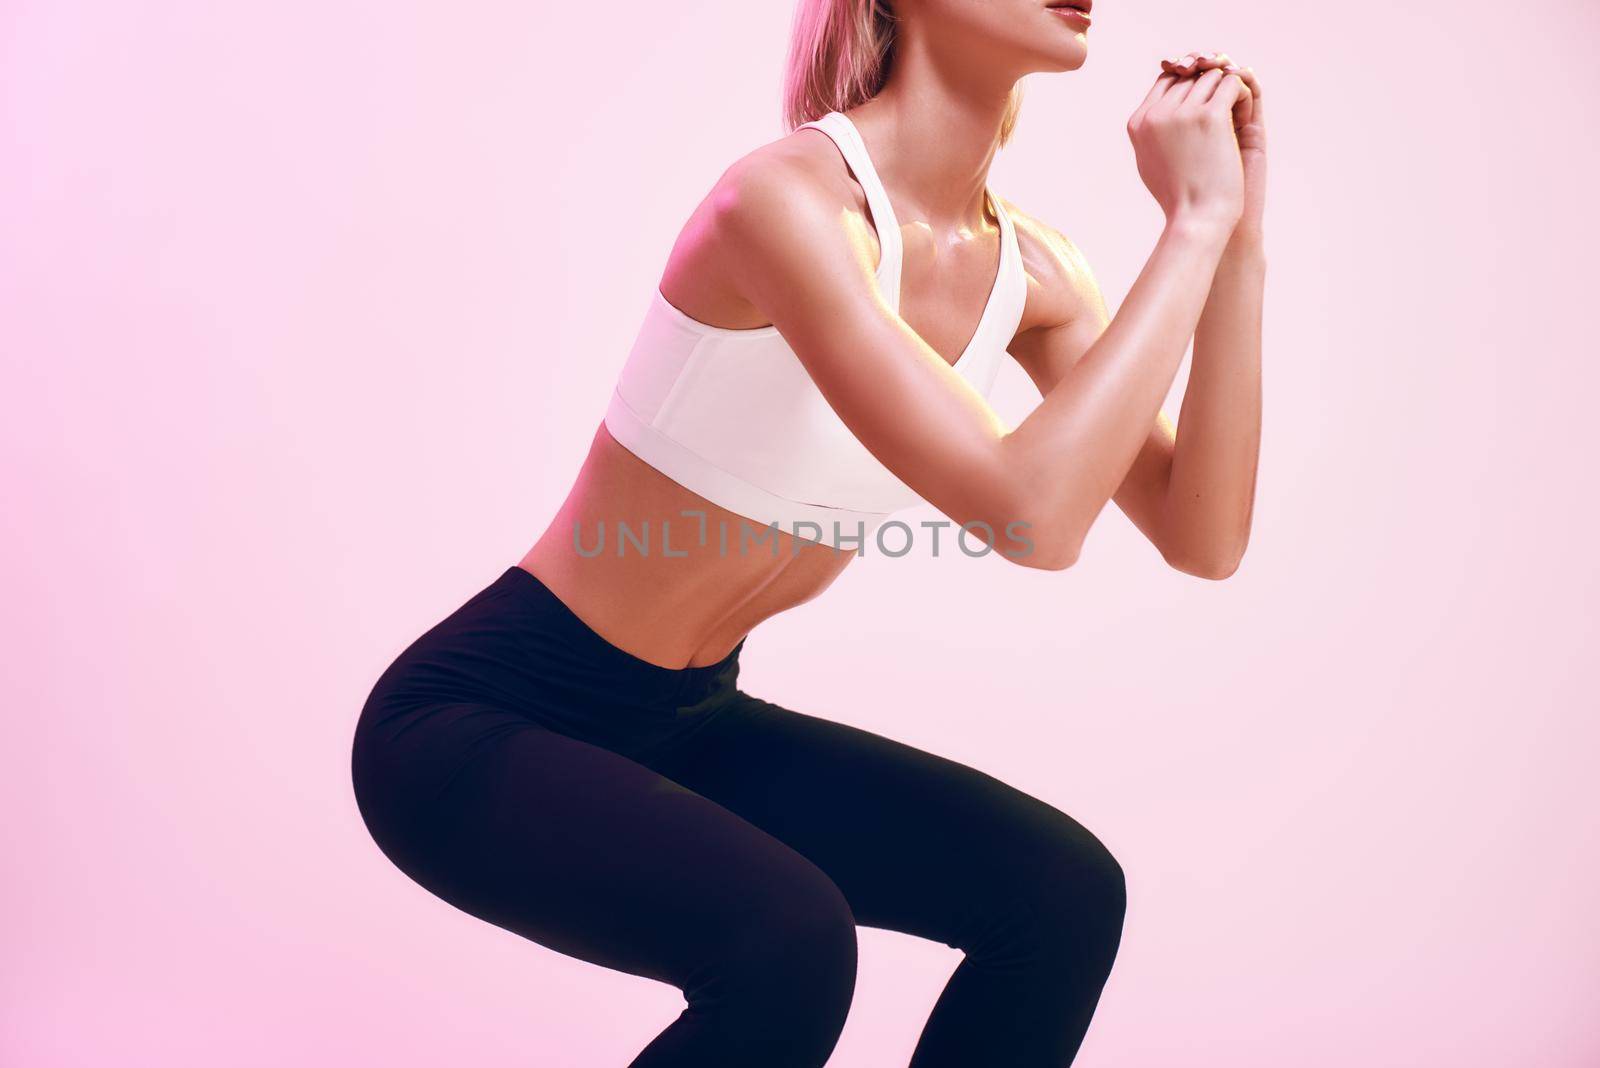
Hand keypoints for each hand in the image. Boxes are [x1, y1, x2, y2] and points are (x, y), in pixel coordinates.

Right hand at [1126, 58, 1253, 234]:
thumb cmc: (1180, 197)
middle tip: (1225, 119)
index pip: (1167, 79)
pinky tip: (1244, 119)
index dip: (1191, 85)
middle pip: (1191, 76)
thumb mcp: (1153, 160)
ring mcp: (1182, 113)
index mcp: (1138, 123)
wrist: (1197, 220)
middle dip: (1212, 90)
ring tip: (1235, 121)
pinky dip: (1243, 95)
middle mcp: (1156, 114)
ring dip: (1229, 92)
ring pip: (1213, 75)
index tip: (1208, 104)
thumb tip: (1160, 106)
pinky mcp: (1209, 116)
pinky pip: (1231, 83)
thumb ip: (1154, 131)